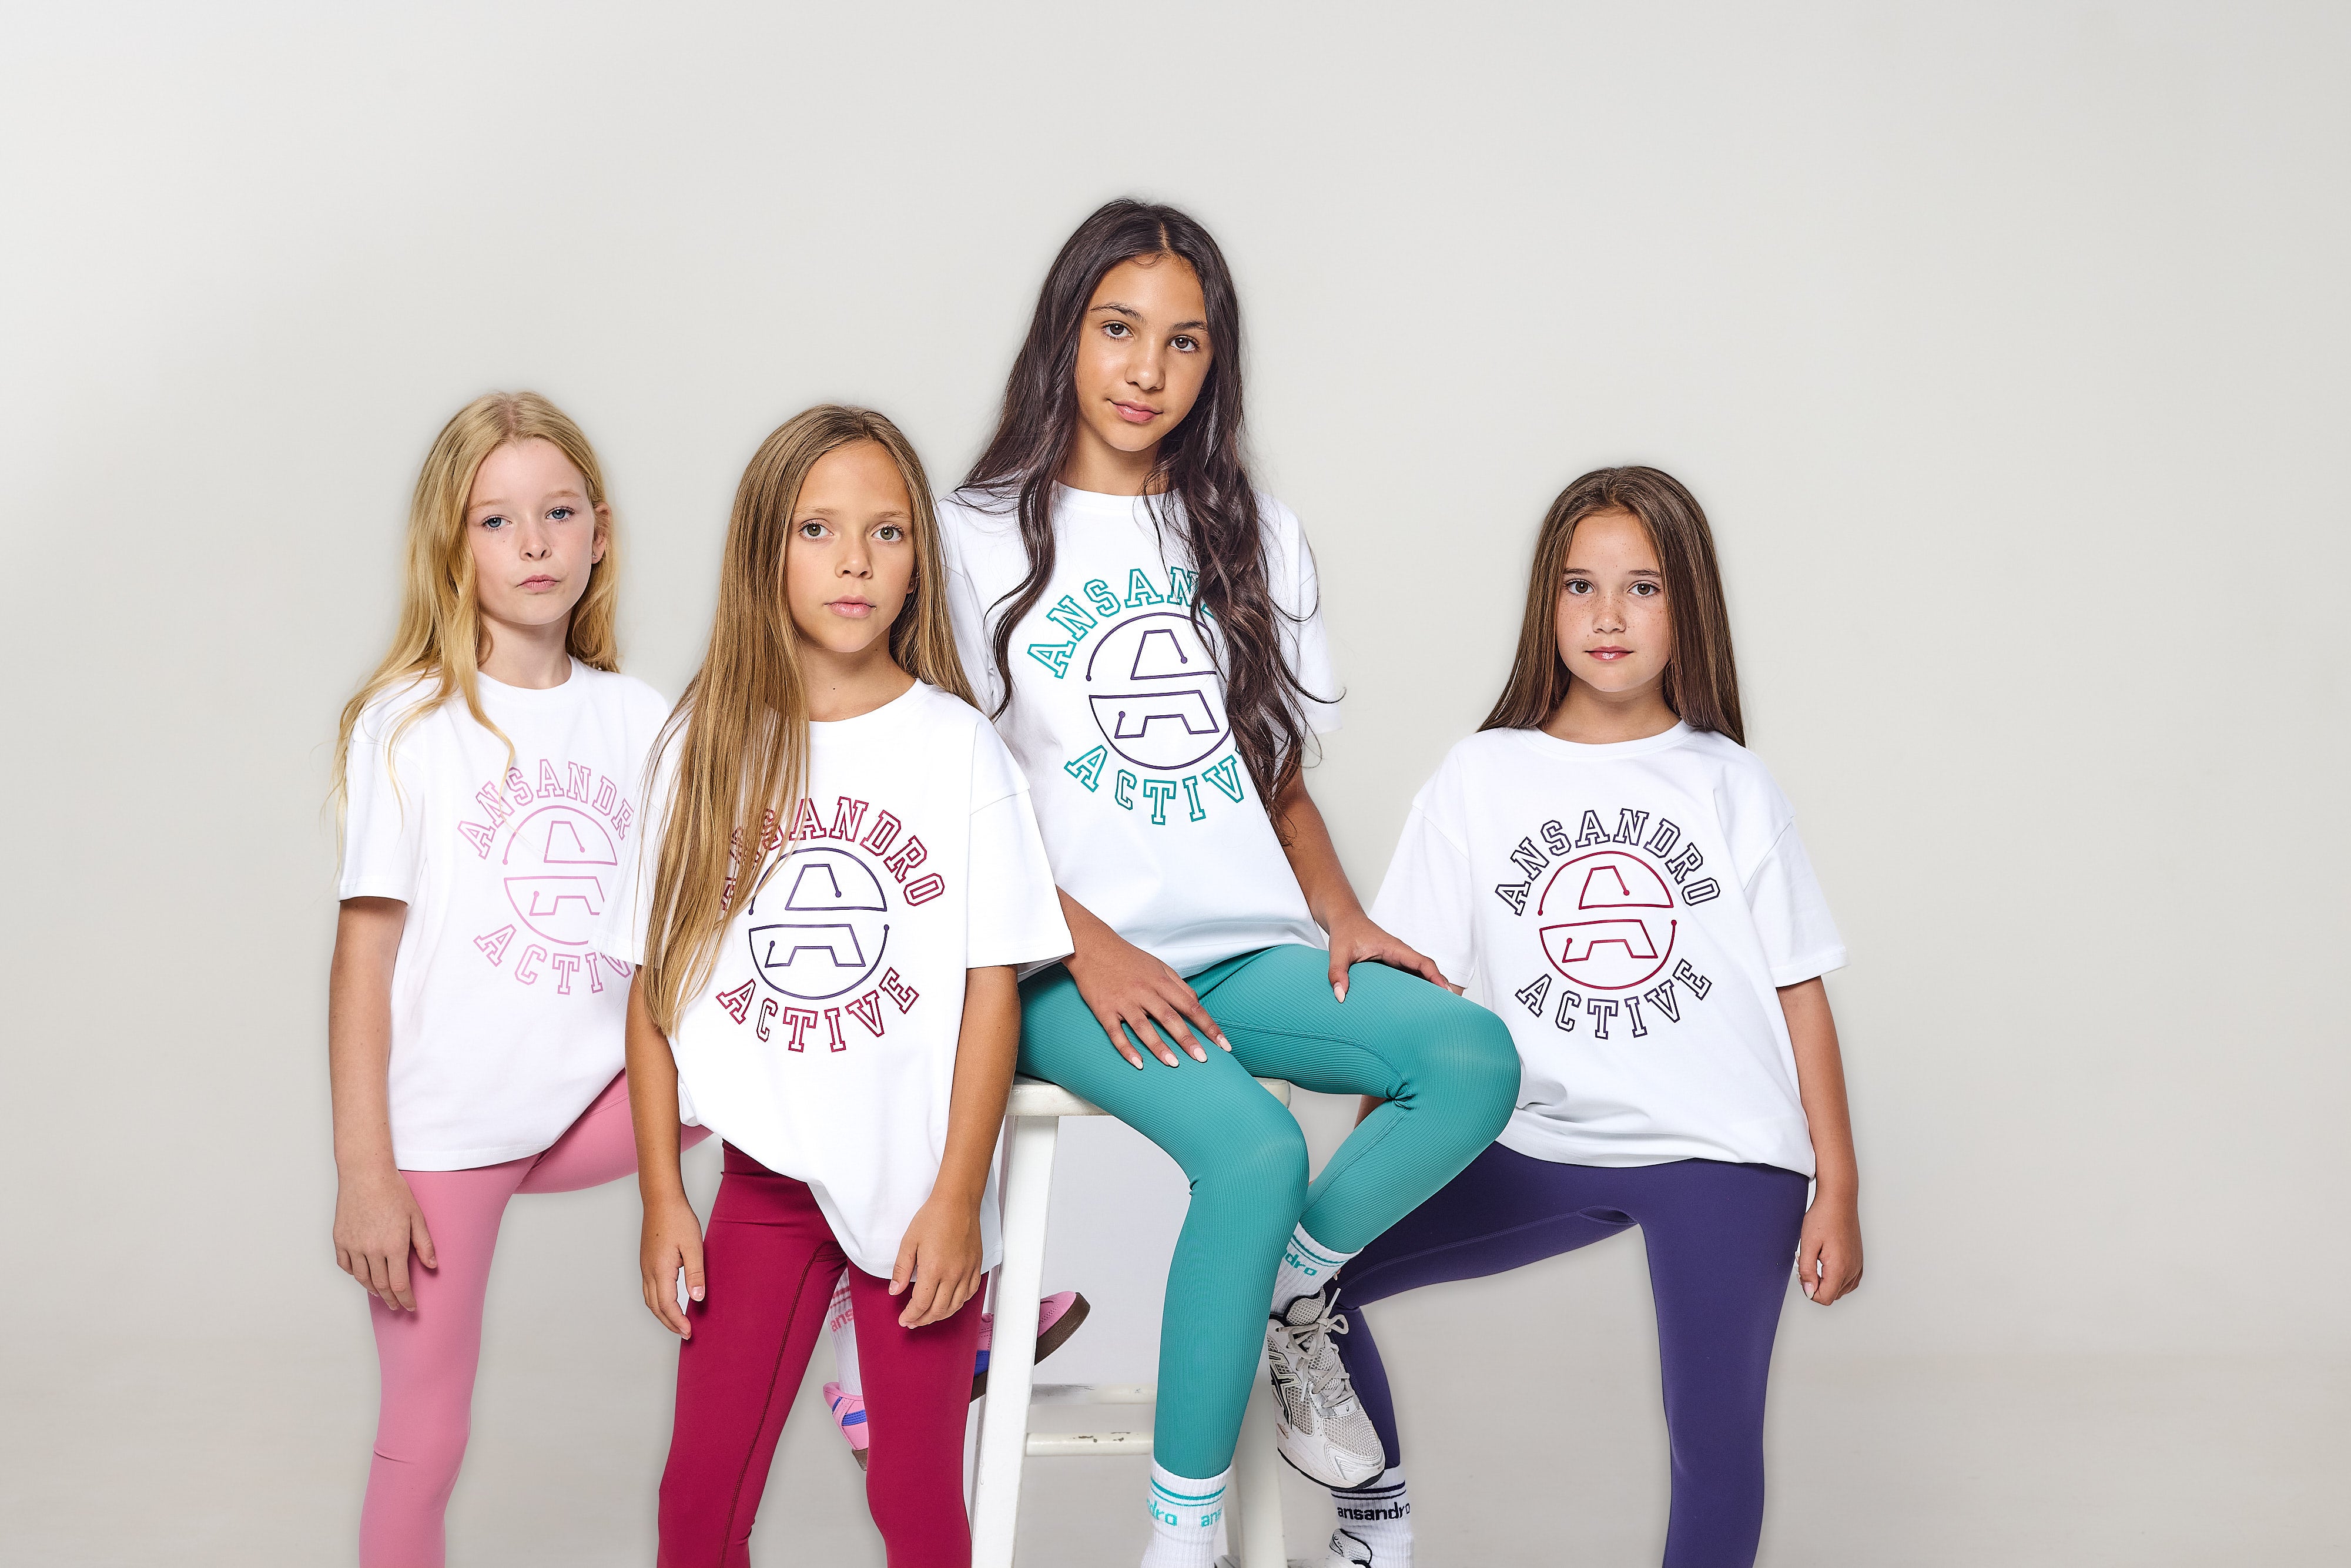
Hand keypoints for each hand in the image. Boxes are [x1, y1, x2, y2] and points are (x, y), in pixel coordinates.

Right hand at [334, 1165, 436, 1312]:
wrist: (365, 1174)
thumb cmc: (393, 1191)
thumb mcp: (417, 1216)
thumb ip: (424, 1243)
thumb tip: (432, 1266)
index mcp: (393, 1246)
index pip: (399, 1284)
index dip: (405, 1299)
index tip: (410, 1307)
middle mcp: (371, 1250)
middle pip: (381, 1285)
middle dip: (391, 1299)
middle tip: (396, 1306)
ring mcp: (353, 1245)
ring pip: (362, 1278)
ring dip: (373, 1289)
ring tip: (381, 1293)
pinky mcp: (340, 1239)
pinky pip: (345, 1265)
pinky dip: (354, 1274)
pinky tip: (362, 1275)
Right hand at [640, 1191, 705, 1338]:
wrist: (660, 1200)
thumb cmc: (678, 1219)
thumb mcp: (694, 1246)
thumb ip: (695, 1273)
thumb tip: (697, 1298)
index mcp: (660, 1270)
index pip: (667, 1305)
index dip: (678, 1322)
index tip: (689, 1332)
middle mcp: (648, 1271)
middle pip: (656, 1307)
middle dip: (669, 1323)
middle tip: (684, 1333)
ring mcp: (645, 1266)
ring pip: (649, 1299)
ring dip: (662, 1314)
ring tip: (677, 1322)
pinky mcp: (646, 1261)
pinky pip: (648, 1289)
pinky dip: (657, 1302)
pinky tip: (668, 1301)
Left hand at [891, 1190, 984, 1328]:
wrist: (957, 1202)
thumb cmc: (933, 1218)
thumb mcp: (909, 1242)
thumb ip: (901, 1269)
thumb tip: (895, 1290)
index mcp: (933, 1269)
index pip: (921, 1303)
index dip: (911, 1315)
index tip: (903, 1320)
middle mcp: (953, 1274)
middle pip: (939, 1309)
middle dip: (923, 1320)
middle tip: (913, 1322)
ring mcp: (967, 1271)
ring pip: (956, 1305)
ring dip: (941, 1315)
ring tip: (928, 1316)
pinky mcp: (976, 1266)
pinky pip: (969, 1293)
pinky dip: (959, 1303)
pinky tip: (950, 1302)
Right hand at [1064, 922, 1230, 1068]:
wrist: (1091, 946)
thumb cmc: (1127, 957)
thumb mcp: (1158, 965)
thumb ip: (1179, 985)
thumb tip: (1196, 1003)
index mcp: (1160, 981)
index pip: (1191, 1006)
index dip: (1208, 1026)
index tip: (1223, 1044)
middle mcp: (1144, 992)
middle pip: (1170, 1018)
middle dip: (1188, 1039)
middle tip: (1202, 1059)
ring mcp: (1123, 1002)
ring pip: (1144, 1027)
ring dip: (1159, 1047)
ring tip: (1174, 1064)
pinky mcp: (1104, 1010)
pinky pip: (1116, 1033)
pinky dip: (1126, 1049)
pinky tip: (1138, 1064)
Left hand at [1323, 909, 1458, 1000]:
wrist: (1344, 920)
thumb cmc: (1345, 931)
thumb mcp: (1338, 951)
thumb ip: (1337, 972)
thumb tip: (1340, 995)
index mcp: (1394, 948)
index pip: (1422, 962)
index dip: (1435, 976)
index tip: (1445, 991)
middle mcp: (1400, 954)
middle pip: (1426, 970)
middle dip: (1439, 986)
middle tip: (1447, 1008)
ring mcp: (1397, 960)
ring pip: (1420, 974)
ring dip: (1429, 988)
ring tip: (1437, 1009)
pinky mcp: (1392, 965)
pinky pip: (1409, 976)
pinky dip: (1417, 987)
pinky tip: (1417, 1003)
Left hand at [1796, 1189, 1862, 1304]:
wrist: (1839, 1200)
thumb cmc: (1823, 1217)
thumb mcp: (1807, 1244)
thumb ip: (1806, 1271)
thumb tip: (1809, 1291)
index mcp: (1840, 1267)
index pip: (1825, 1298)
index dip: (1810, 1291)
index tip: (1803, 1274)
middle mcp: (1852, 1269)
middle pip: (1832, 1295)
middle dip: (1816, 1285)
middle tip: (1806, 1262)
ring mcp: (1858, 1265)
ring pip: (1840, 1289)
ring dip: (1826, 1281)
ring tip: (1816, 1260)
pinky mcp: (1859, 1261)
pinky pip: (1849, 1281)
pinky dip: (1836, 1278)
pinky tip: (1826, 1263)